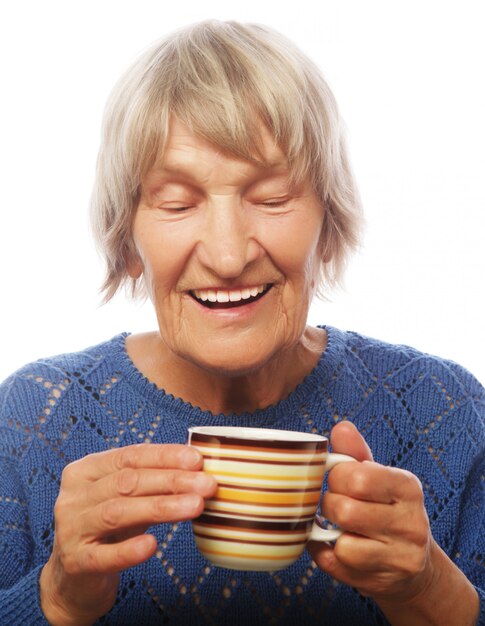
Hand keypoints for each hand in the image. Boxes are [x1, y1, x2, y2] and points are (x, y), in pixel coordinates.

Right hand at [40, 444, 216, 625]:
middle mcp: (73, 496)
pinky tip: (152, 545)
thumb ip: (154, 481)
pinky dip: (129, 549)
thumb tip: (199, 466)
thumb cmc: (110, 528)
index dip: (165, 456)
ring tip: (195, 506)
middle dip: (171, 480)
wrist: (76, 578)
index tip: (197, 460)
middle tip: (206, 484)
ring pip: (119, 512)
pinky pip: (104, 556)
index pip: (130, 456)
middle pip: (127, 482)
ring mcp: (71, 529)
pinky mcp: (75, 563)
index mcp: (86, 470)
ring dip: (161, 507)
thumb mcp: (128, 498)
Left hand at [308, 422, 432, 601]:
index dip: (337, 477)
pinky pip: (336, 567)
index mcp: (408, 488)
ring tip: (339, 527)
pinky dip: (325, 554)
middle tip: (336, 505)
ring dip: (330, 534)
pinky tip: (334, 546)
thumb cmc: (385, 509)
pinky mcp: (384, 583)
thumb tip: (341, 428)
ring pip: (343, 545)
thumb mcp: (377, 477)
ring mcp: (401, 558)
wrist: (413, 565)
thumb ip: (355, 453)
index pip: (358, 477)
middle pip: (346, 511)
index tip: (340, 480)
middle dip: (330, 506)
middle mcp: (411, 523)